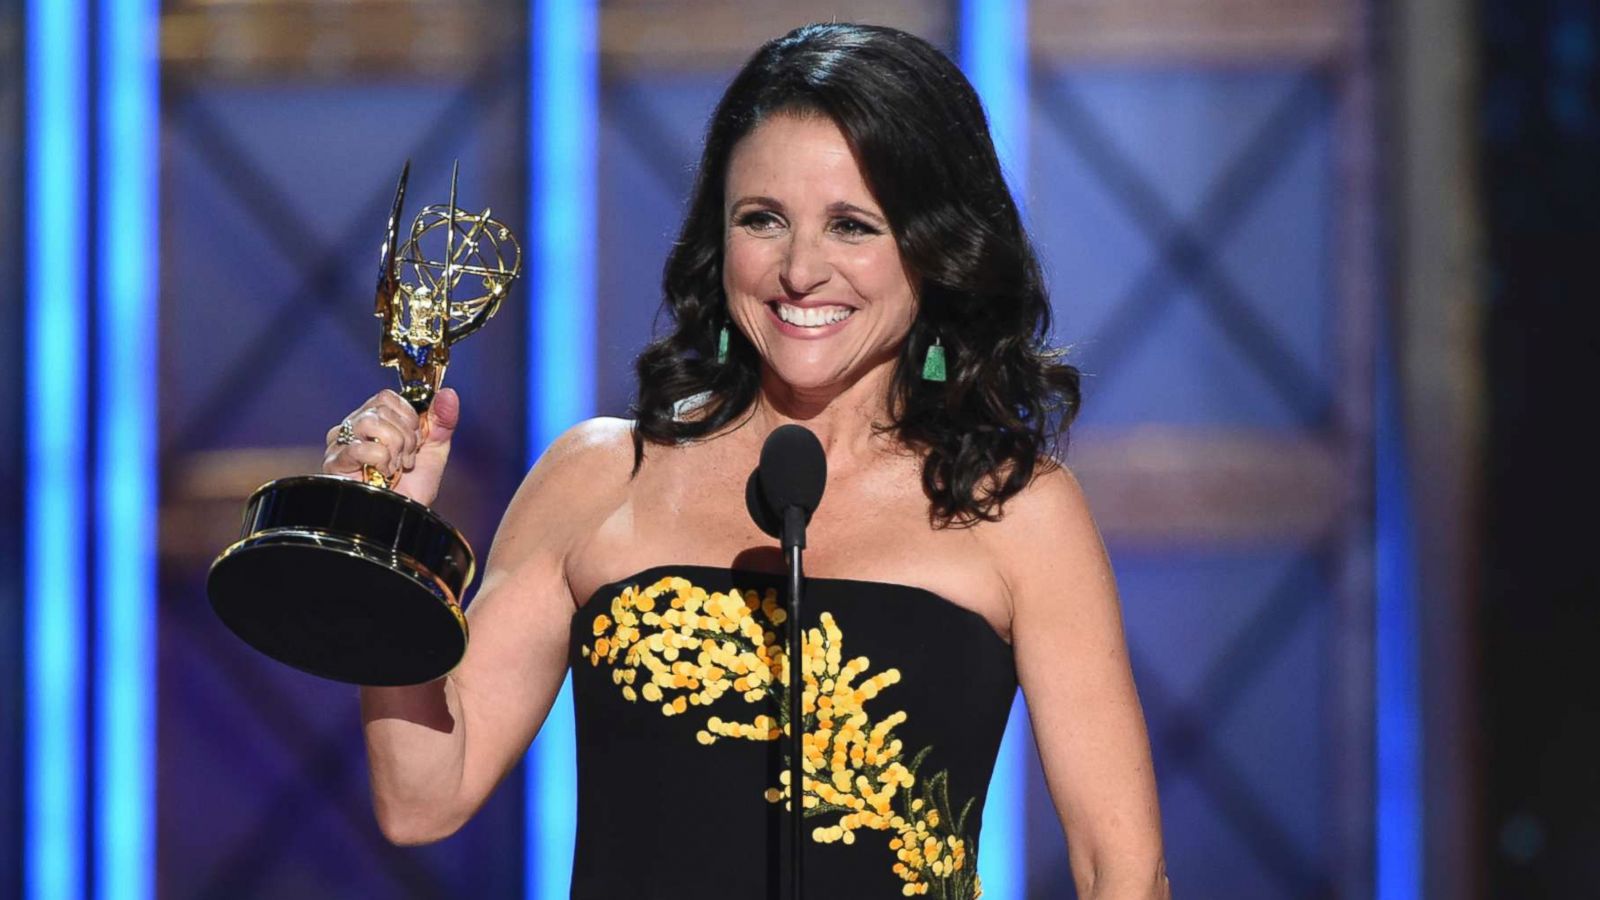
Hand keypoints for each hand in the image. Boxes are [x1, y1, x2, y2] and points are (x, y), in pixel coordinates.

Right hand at [323, 388, 459, 505]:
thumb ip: (443, 421)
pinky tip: (382, 475)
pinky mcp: (334, 463)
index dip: (409, 417)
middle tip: (406, 460)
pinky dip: (381, 461)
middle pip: (381, 409)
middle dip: (406, 437)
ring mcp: (340, 444)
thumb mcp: (435, 452)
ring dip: (394, 448)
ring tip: (395, 468)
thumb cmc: (411, 490)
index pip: (387, 397)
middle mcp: (353, 428)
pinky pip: (361, 447)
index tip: (417, 442)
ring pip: (371, 422)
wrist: (401, 522)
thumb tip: (448, 394)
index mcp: (374, 421)